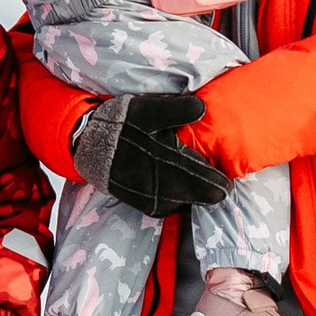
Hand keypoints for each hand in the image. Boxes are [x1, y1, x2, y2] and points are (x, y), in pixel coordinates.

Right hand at [70, 89, 233, 215]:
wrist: (88, 144)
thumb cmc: (122, 124)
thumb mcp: (150, 109)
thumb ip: (179, 109)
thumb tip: (203, 108)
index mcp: (174, 166)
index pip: (211, 184)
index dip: (223, 181)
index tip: (228, 172)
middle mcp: (167, 189)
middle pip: (203, 197)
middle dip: (213, 188)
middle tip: (219, 178)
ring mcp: (155, 200)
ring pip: (187, 202)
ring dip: (194, 193)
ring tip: (198, 179)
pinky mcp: (144, 204)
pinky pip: (169, 206)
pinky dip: (178, 197)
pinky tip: (177, 185)